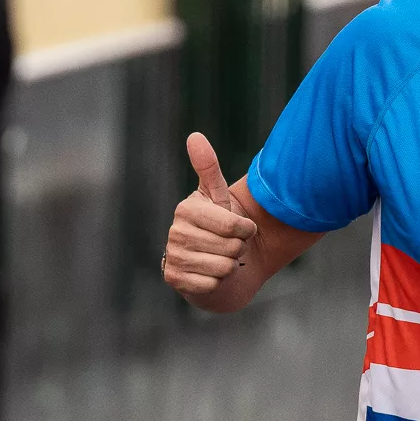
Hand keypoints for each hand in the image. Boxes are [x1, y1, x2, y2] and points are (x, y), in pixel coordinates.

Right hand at [161, 133, 258, 297]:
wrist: (216, 263)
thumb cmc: (220, 227)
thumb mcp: (218, 195)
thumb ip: (208, 167)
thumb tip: (194, 135)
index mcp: (187, 208)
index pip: (233, 225)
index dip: (246, 230)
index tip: (241, 228)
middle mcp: (175, 232)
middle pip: (231, 247)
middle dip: (238, 249)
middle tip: (229, 246)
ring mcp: (173, 257)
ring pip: (224, 267)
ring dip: (230, 266)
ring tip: (221, 259)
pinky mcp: (175, 280)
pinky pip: (212, 285)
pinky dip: (218, 283)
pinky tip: (211, 275)